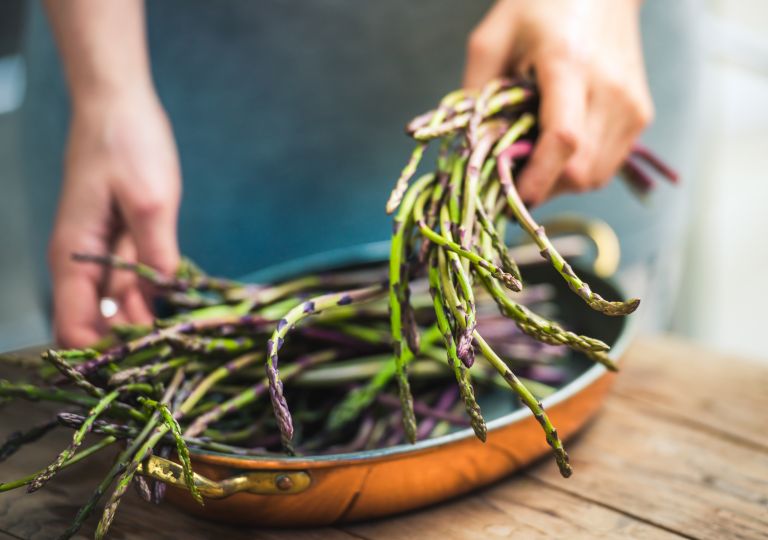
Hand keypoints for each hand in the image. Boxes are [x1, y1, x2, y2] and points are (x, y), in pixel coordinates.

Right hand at [48, 92, 180, 346]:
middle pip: (99, 325)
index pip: (74, 327)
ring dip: (148, 324)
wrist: (119, 106)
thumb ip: (156, 252)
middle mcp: (83, 264)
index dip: (103, 354)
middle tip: (176, 357)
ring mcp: (104, 254)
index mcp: (74, 257)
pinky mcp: (125, 243)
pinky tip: (185, 308)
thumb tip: (164, 297)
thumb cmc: (125, 144)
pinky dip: (155, 297)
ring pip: (122, 307)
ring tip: (188, 340)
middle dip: (131, 345)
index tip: (145, 362)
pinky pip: (137, 283)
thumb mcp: (149, 199)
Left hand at [464, 0, 652, 204]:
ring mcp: (632, 105)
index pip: (563, 139)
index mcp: (570, 64)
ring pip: (595, 177)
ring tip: (533, 161)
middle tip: (510, 178)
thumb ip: (475, 94)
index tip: (508, 198)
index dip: (536, 179)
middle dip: (541, 187)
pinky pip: (607, 166)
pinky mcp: (642, 115)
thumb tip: (471, 149)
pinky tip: (558, 152)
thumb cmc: (538, 6)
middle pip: (579, 171)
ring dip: (559, 183)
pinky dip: (579, 171)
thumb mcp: (491, 38)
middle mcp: (610, 89)